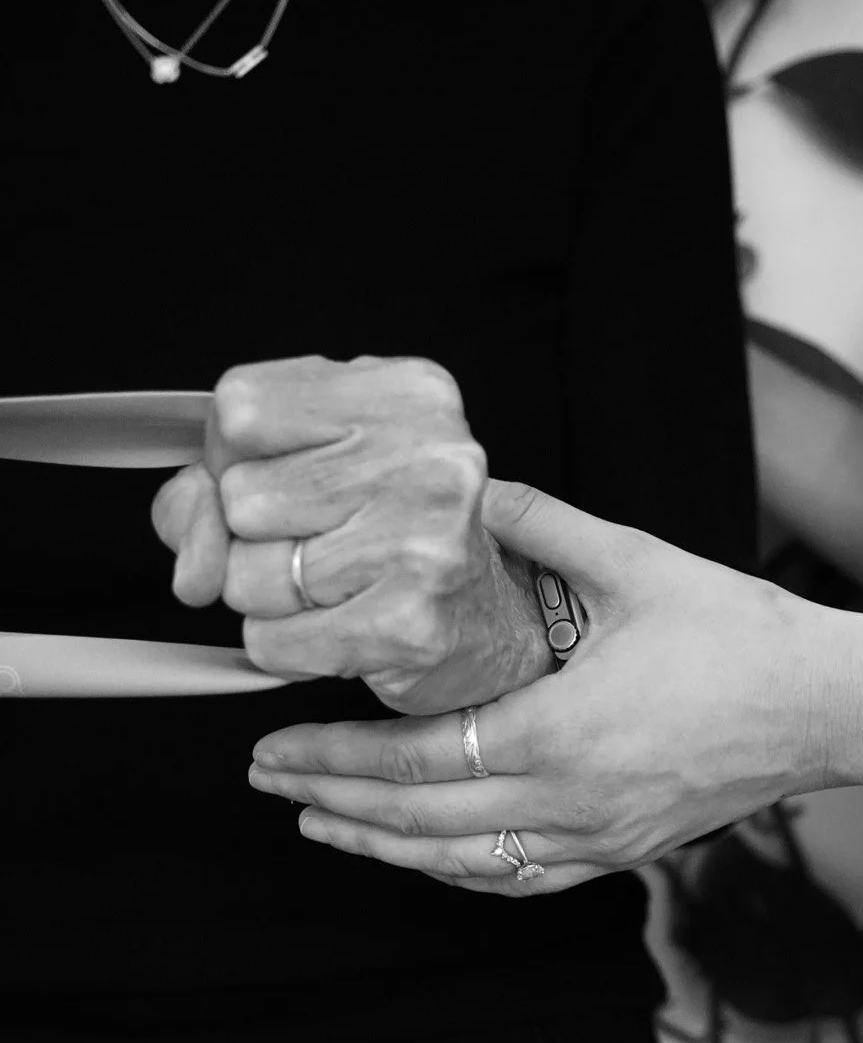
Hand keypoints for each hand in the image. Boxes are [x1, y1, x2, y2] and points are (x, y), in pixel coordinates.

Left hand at [150, 355, 549, 712]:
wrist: (493, 626)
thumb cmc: (397, 536)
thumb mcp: (314, 465)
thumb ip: (216, 483)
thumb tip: (191, 546)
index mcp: (408, 394)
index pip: (239, 405)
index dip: (230, 456)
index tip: (281, 477)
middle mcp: (429, 457)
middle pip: (239, 497)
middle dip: (252, 537)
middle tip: (322, 543)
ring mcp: (424, 543)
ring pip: (247, 576)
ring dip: (269, 599)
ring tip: (335, 588)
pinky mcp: (410, 625)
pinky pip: (272, 642)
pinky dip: (285, 648)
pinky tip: (338, 629)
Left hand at [246, 479, 842, 893]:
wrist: (827, 706)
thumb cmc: (741, 635)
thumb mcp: (636, 562)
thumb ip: (545, 525)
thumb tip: (477, 484)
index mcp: (560, 733)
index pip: (418, 760)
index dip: (336, 756)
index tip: (276, 745)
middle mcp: (569, 802)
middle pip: (423, 822)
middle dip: (336, 802)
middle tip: (271, 781)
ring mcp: (597, 838)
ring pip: (464, 864)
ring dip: (384, 848)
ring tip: (323, 825)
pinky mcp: (623, 853)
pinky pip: (521, 882)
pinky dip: (459, 875)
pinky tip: (426, 859)